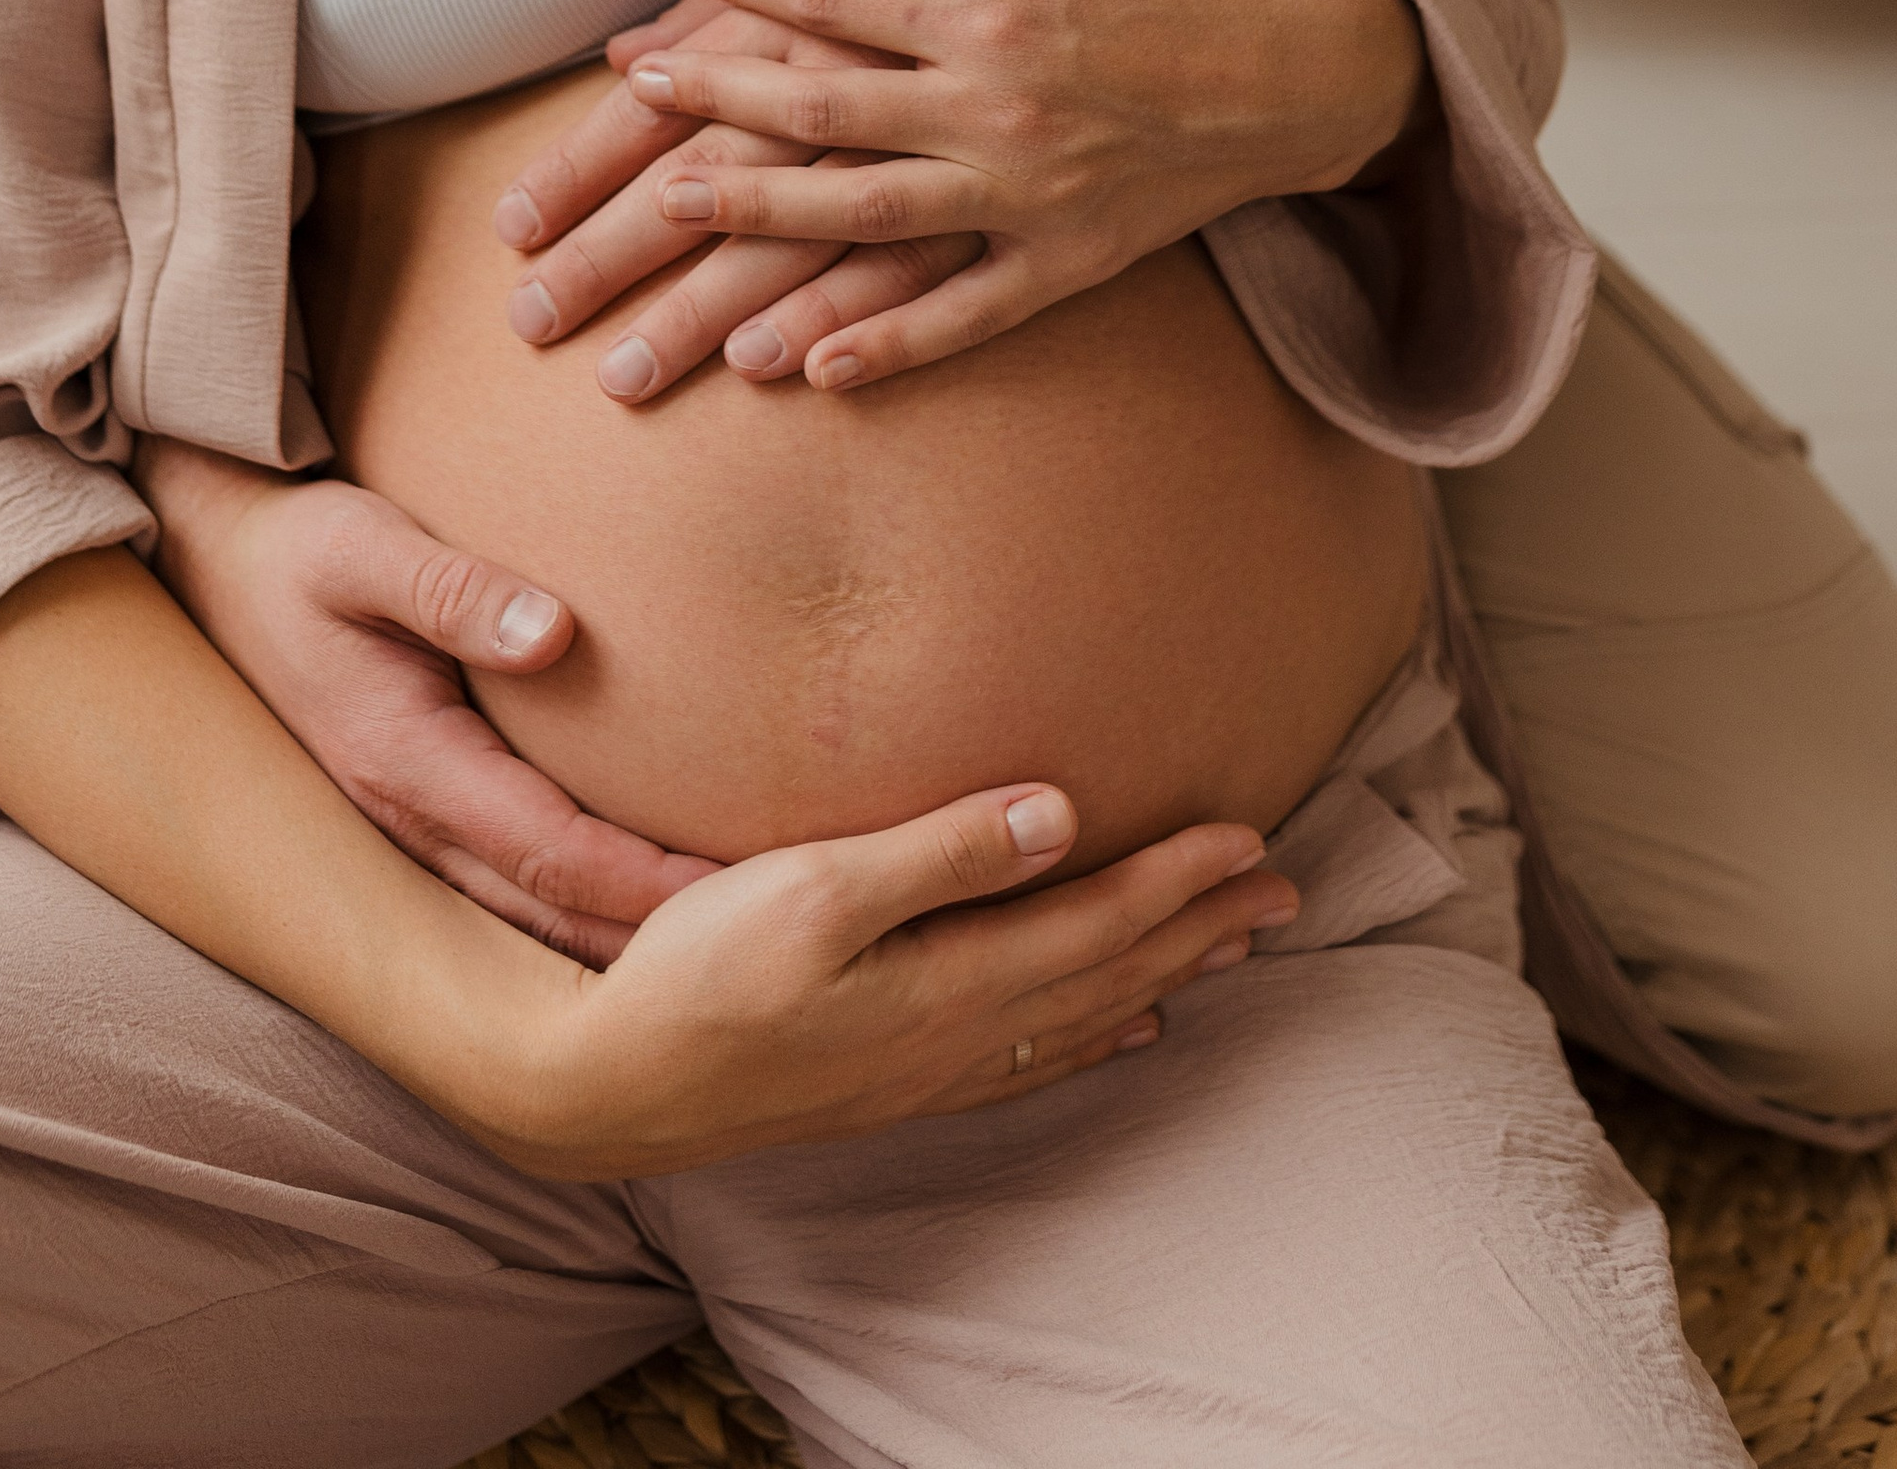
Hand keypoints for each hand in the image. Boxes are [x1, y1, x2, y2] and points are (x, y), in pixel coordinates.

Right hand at [135, 438, 717, 964]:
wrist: (213, 559)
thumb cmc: (299, 544)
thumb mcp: (364, 545)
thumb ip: (454, 588)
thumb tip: (553, 633)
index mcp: (403, 762)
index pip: (547, 852)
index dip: (642, 885)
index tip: (742, 896)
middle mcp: (405, 818)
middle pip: (547, 914)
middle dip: (654, 944)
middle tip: (772, 950)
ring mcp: (405, 827)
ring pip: (525, 918)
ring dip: (619, 941)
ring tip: (731, 953)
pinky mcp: (415, 811)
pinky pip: (505, 889)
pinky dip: (576, 913)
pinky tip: (640, 915)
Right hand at [493, 781, 1300, 1180]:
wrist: (612, 1083)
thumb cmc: (700, 971)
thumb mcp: (812, 887)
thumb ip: (941, 851)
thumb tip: (1061, 813)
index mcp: (949, 978)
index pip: (1096, 920)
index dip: (1179, 878)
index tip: (1251, 836)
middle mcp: (957, 1034)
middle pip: (1109, 973)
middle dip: (1201, 927)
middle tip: (1284, 891)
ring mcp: (927, 1069)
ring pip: (1082, 1018)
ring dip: (1163, 977)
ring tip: (1231, 948)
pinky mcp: (893, 1084)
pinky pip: (1031, 1060)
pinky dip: (1094, 1036)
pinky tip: (1120, 1029)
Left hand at [505, 0, 1427, 398]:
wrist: (1305, 72)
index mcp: (993, 14)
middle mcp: (998, 110)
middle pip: (820, 114)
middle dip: (711, 107)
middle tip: (625, 105)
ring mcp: (1029, 199)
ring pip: (863, 224)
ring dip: (757, 227)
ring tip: (668, 228)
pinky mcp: (1066, 265)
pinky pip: (961, 318)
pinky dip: (883, 347)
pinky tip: (802, 369)